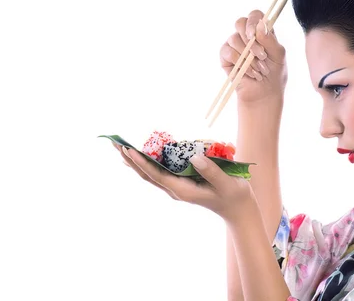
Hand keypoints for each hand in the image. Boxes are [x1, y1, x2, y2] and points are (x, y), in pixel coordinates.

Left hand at [113, 142, 255, 223]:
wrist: (238, 208)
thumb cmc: (233, 195)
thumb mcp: (226, 183)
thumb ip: (211, 171)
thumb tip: (193, 156)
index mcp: (183, 190)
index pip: (156, 175)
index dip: (141, 162)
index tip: (128, 150)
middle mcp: (176, 189)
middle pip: (147, 174)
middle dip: (131, 160)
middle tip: (115, 144)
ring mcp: (177, 187)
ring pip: (151, 174)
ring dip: (136, 161)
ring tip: (121, 148)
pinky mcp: (181, 183)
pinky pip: (160, 172)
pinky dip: (148, 163)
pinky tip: (141, 156)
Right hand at [219, 9, 286, 104]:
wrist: (265, 93)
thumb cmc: (274, 73)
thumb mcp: (278, 56)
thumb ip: (270, 40)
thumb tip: (260, 26)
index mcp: (261, 32)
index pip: (255, 16)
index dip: (253, 21)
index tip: (255, 33)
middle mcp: (246, 36)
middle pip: (240, 23)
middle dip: (250, 40)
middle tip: (261, 54)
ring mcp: (235, 45)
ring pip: (234, 39)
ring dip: (249, 56)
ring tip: (260, 69)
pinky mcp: (226, 57)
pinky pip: (228, 52)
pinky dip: (240, 63)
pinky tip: (250, 72)